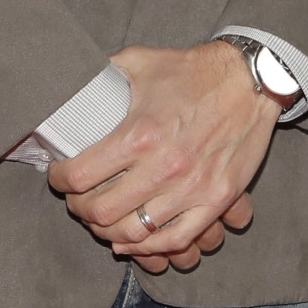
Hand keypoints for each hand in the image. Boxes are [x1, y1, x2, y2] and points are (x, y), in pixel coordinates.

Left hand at [47, 42, 288, 271]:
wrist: (249, 81)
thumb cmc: (191, 71)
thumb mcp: (139, 61)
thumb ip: (102, 74)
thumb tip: (72, 84)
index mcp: (140, 135)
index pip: (81, 176)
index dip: (60, 180)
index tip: (58, 176)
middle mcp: (164, 167)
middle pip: (102, 212)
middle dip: (80, 209)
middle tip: (77, 199)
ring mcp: (191, 189)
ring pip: (135, 233)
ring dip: (109, 230)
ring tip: (101, 219)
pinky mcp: (215, 200)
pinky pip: (176, 239)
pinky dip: (149, 247)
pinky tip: (133, 240)